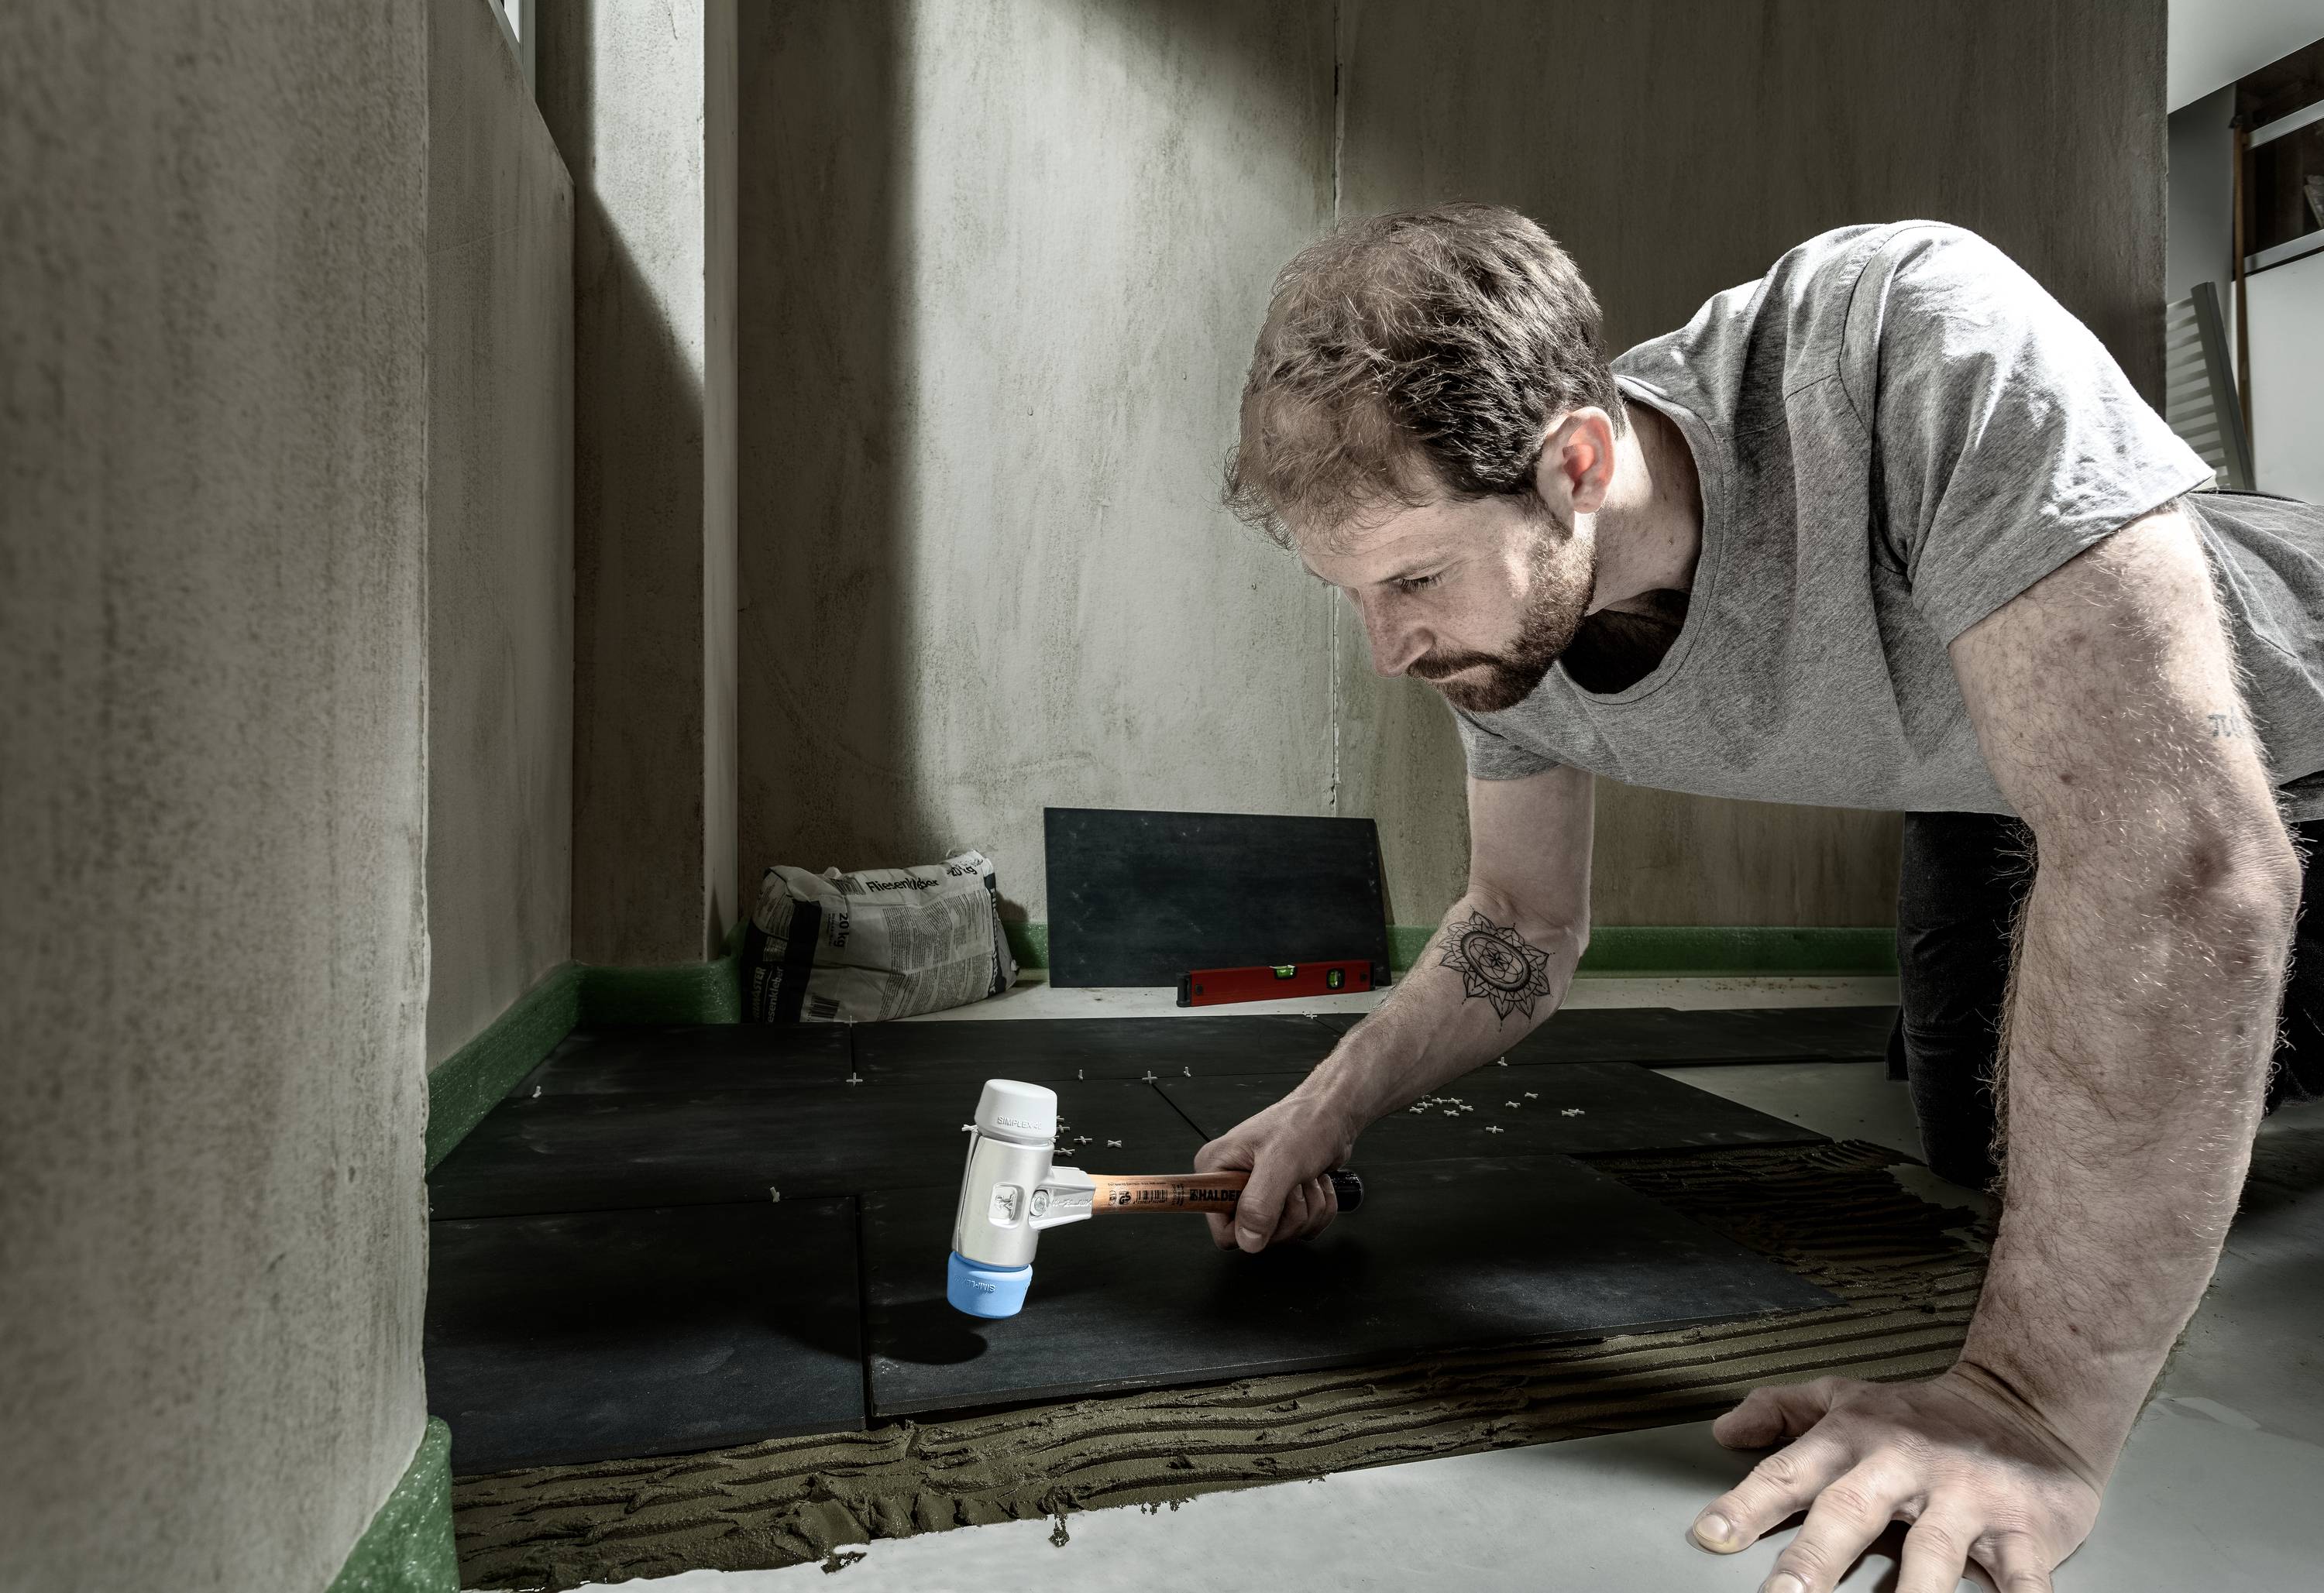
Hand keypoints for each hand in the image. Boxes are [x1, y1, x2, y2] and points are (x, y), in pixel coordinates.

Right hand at [1192, 1087, 1357, 1252]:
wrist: (1333, 1114)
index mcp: (1216, 1169)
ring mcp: (1257, 1193)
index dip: (1250, 1226)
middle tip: (1293, 1184)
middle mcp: (1231, 1183)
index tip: (1270, 1205)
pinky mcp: (1279, 1200)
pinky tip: (1315, 1184)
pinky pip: (1301, 1227)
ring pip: (1281, 1233)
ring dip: (1307, 1209)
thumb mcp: (1280, 1162)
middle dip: (1287, 1215)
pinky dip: (1318, 1209)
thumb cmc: (1305, 1122)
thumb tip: (1248, 1240)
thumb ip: (1260, 1204)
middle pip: (1256, 1235)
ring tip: (1306, 1178)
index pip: (1221, 1229)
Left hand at [1689, 1368, 2103, 1591]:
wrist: (2024, 1402)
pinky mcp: (2024, 1528)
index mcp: (1855, 1438)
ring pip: (1933, 1551)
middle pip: (1851, 1512)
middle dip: (1815, 1557)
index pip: (1791, 1472)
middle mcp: (1904, 1466)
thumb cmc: (1922, 1415)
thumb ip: (1780, 1411)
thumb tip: (1723, 1431)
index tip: (1711, 1536)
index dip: (1748, 1505)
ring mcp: (1966, 1498)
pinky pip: (2022, 1575)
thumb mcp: (1845, 1398)